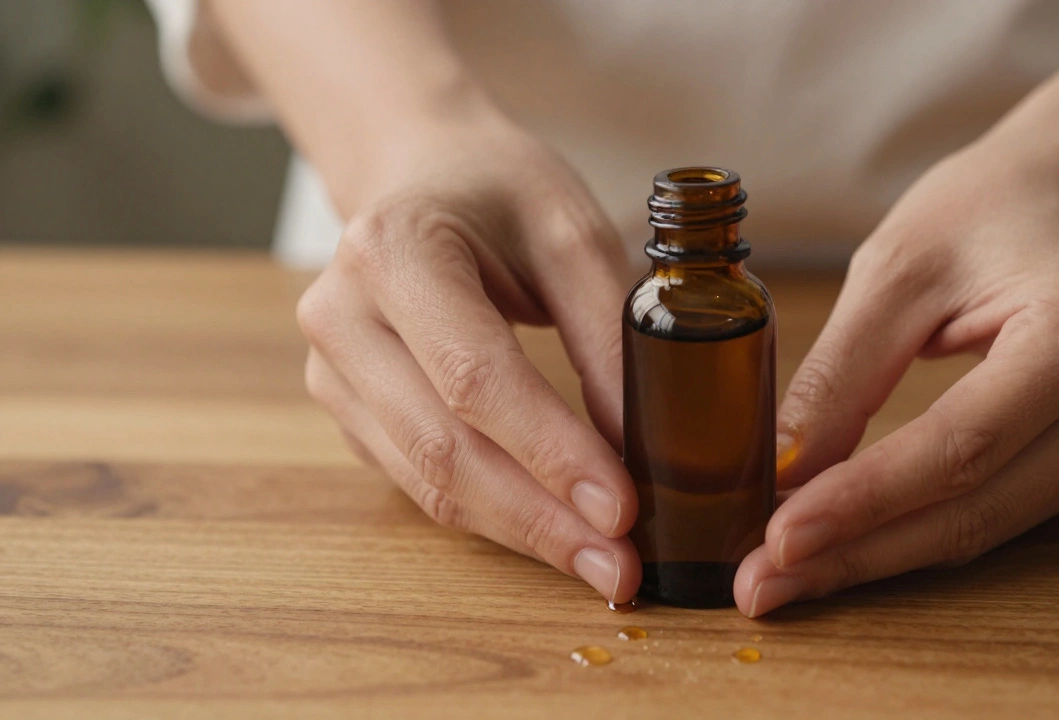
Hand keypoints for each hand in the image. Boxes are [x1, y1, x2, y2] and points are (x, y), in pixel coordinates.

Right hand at [296, 112, 640, 601]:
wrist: (419, 173)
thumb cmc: (498, 190)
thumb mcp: (571, 230)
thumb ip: (606, 329)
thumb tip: (646, 444)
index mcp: (393, 251)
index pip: (474, 376)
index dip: (550, 451)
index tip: (622, 507)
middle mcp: (341, 316)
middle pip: (443, 447)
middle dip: (540, 517)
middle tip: (620, 566)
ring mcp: (332, 370)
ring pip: (428, 481)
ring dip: (519, 531)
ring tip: (599, 564)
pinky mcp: (347, 409)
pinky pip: (419, 481)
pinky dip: (491, 514)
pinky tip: (551, 532)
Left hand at [735, 137, 1058, 615]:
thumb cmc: (991, 208)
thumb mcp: (898, 267)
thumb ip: (843, 371)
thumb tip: (783, 467)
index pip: (957, 448)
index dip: (862, 502)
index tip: (778, 538)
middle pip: (971, 510)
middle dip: (856, 554)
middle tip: (760, 585)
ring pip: (981, 529)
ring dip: (876, 557)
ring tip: (783, 577)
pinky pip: (994, 515)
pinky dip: (913, 532)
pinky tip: (846, 546)